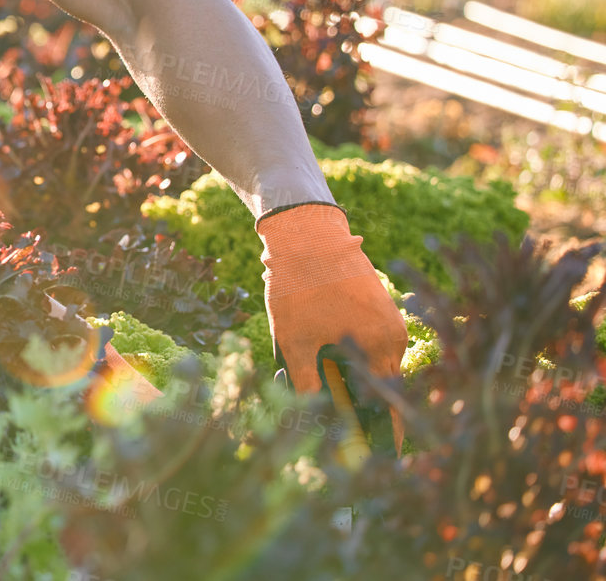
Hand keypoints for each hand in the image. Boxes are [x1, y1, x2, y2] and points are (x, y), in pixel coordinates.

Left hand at [258, 202, 408, 451]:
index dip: (385, 434)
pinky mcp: (370, 303)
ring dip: (353, 383)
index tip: (381, 460)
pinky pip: (365, 343)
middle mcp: (393, 333)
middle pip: (383, 385)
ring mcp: (384, 316)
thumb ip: (310, 385)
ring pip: (371, 363)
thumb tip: (314, 424)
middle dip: (365, 412)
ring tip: (332, 404)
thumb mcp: (296, 341)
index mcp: (384, 344)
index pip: (392, 404)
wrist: (303, 229)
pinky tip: (327, 367)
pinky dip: (350, 359)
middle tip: (349, 438)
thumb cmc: (299, 284)